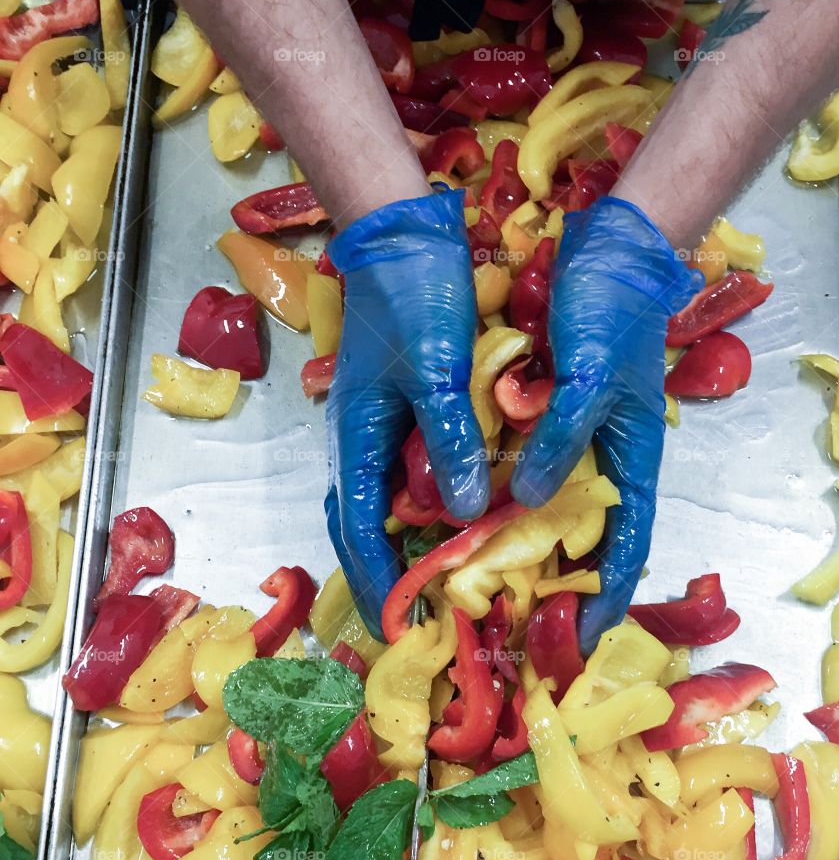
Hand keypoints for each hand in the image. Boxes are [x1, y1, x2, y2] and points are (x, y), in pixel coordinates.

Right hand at [324, 189, 488, 637]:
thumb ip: (449, 441)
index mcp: (356, 436)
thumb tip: (462, 513)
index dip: (373, 580)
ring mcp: (374, 425)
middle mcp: (358, 439)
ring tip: (431, 584)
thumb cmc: (415, 296)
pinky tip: (453, 520)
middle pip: (359, 522)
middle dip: (381, 572)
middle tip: (410, 618)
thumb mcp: (437, 370)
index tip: (393, 626)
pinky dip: (421, 507)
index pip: (356, 527)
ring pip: (379, 501)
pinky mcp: (396, 409)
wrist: (402, 233)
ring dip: (399, 544)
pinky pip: (402, 474)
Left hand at [510, 197, 701, 653]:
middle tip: (521, 631)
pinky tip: (468, 523)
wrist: (608, 247)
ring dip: (527, 553)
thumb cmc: (611, 311)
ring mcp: (577, 442)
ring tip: (487, 593)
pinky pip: (525, 476)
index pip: (627, 545)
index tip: (580, 642)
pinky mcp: (547, 421)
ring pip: (553, 515)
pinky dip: (503, 504)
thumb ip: (561, 439)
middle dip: (562, 588)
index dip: (607, 596)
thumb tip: (531, 501)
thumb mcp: (589, 377)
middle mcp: (605, 461)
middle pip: (588, 542)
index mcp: (634, 458)